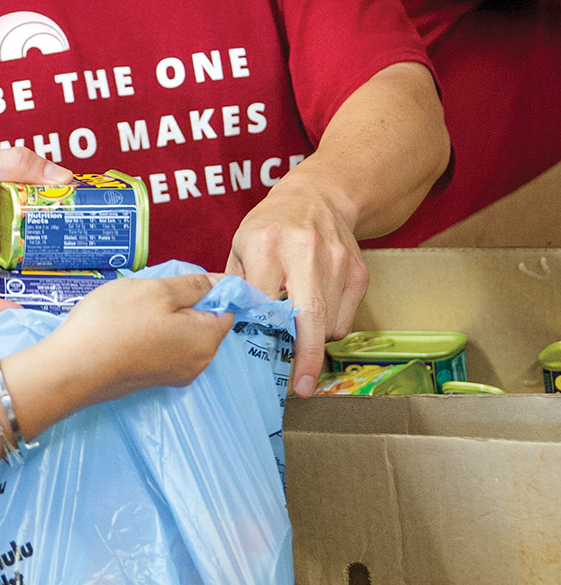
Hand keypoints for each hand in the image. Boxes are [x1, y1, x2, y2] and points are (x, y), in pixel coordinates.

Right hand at [37, 272, 234, 411]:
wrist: (71, 368)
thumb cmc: (114, 324)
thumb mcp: (157, 290)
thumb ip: (194, 285)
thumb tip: (221, 283)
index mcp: (206, 340)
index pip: (227, 308)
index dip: (210, 289)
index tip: (181, 280)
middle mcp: (197, 363)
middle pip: (204, 323)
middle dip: (184, 304)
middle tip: (151, 293)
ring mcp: (174, 375)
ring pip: (182, 335)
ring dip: (165, 318)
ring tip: (134, 310)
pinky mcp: (152, 380)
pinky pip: (164, 349)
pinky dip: (152, 334)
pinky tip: (127, 327)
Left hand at [227, 170, 366, 396]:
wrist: (319, 197)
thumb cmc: (270, 226)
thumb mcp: (240, 246)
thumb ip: (234, 286)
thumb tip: (225, 329)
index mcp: (266, 244)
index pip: (262, 301)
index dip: (261, 332)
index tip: (258, 358)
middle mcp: (305, 251)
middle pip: (309, 315)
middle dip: (307, 356)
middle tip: (302, 387)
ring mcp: (337, 262)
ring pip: (329, 323)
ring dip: (313, 340)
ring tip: (297, 334)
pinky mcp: (358, 273)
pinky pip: (345, 318)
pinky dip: (328, 327)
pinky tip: (315, 314)